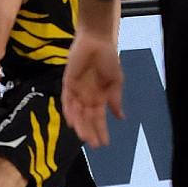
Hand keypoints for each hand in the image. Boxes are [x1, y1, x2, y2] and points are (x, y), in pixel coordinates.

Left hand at [61, 29, 123, 147]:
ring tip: (84, 137)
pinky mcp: (67, 82)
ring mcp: (76, 90)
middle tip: (94, 145)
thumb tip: (121, 117)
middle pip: (87, 118)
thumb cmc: (108, 59)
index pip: (98, 118)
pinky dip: (68, 110)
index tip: (105, 143)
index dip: (101, 130)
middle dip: (90, 131)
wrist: (98, 41)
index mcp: (99, 97)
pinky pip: (66, 99)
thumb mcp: (116, 81)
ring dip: (80, 125)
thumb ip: (115, 99)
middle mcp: (87, 96)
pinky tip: (71, 121)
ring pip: (76, 112)